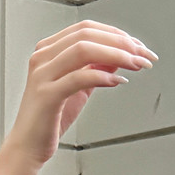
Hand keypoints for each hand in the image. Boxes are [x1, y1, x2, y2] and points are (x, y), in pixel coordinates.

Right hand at [0, 21, 157, 174]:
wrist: (29, 145)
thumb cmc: (51, 117)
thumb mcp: (79, 87)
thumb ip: (96, 69)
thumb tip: (121, 56)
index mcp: (49, 50)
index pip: (86, 29)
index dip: (116, 34)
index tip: (139, 46)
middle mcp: (43, 57)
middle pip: (87, 35)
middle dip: (122, 43)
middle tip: (144, 55)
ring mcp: (43, 74)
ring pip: (83, 50)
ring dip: (117, 55)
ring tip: (137, 64)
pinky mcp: (47, 95)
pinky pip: (78, 78)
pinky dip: (102, 77)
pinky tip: (119, 82)